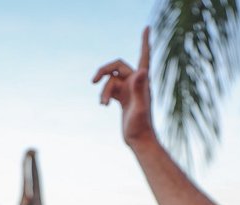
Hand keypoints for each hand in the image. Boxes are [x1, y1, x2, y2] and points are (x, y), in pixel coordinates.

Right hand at [93, 27, 154, 146]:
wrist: (139, 140)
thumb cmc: (141, 126)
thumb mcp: (140, 107)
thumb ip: (140, 89)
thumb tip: (142, 71)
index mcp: (142, 81)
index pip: (144, 56)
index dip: (145, 42)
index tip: (146, 27)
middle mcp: (136, 83)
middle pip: (117, 66)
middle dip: (104, 71)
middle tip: (93, 81)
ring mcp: (129, 90)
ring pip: (111, 80)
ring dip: (104, 91)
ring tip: (104, 106)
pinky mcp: (122, 98)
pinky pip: (110, 89)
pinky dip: (104, 95)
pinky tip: (104, 106)